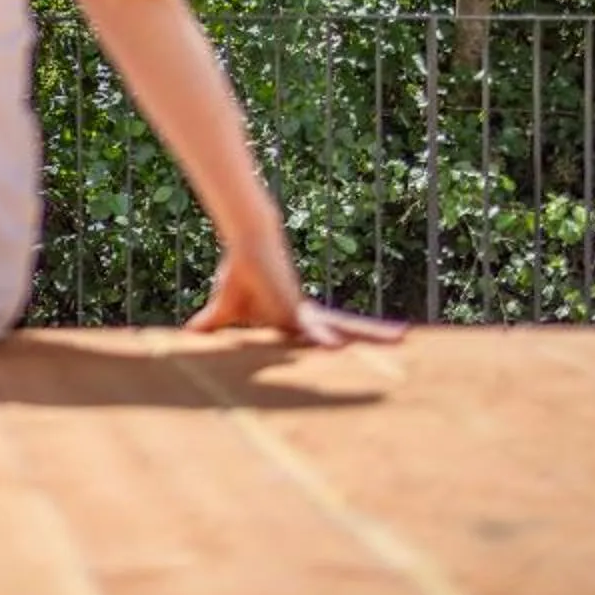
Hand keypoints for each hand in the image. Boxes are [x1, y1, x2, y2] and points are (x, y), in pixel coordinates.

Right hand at [185, 245, 407, 348]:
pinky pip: (312, 329)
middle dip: (375, 335)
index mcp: (297, 318)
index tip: (365, 349)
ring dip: (373, 334)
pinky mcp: (293, 309)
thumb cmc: (238, 275)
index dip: (347, 338)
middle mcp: (308, 316)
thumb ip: (213, 326)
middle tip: (407, 336)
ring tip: (404, 336)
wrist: (246, 244)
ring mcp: (305, 312)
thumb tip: (188, 335)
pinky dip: (323, 338)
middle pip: (348, 328)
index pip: (329, 332)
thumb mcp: (226, 311)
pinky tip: (337, 350)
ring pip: (344, 327)